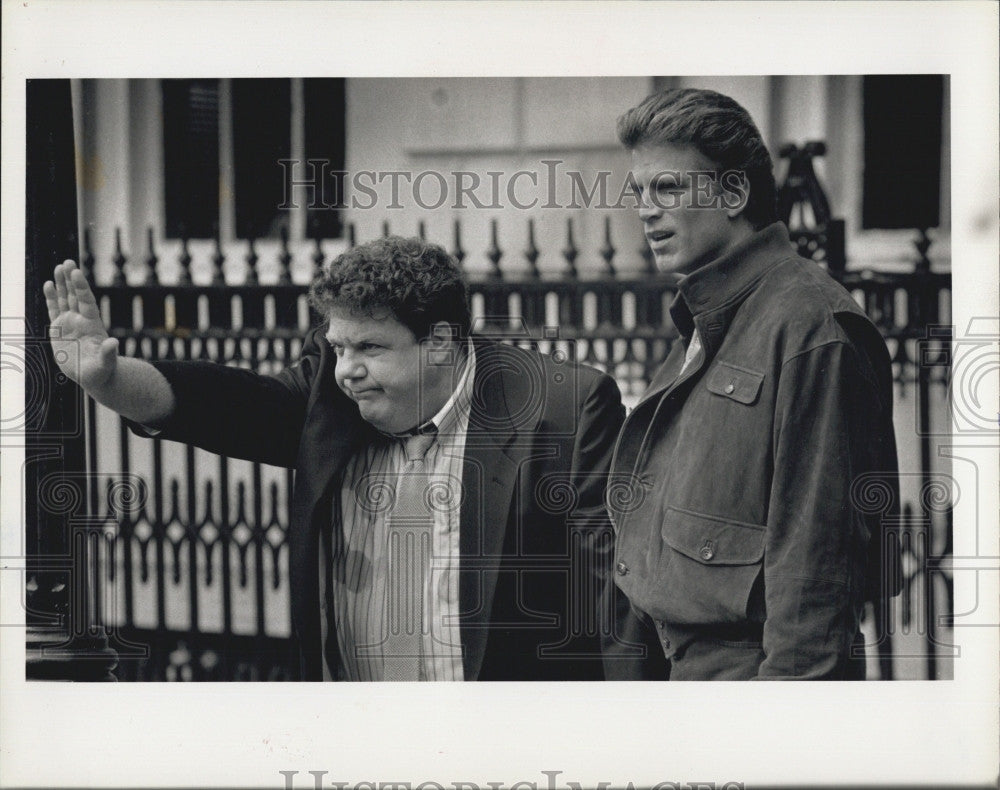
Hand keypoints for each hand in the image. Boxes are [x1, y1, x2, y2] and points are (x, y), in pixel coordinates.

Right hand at [43, 260, 118, 391]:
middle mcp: (81, 320)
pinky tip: (48, 284)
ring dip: (62, 284)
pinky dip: (51, 298)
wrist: (93, 376)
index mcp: (92, 324)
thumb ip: (108, 353)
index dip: (81, 287)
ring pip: (65, 299)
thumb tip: (114, 343)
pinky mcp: (59, 328)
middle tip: (67, 262)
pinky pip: (54, 309)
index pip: (86, 301)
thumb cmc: (101, 372)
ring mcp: (70, 323)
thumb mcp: (105, 363)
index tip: (77, 272)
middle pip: (75, 296)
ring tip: (59, 267)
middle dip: (71, 280)